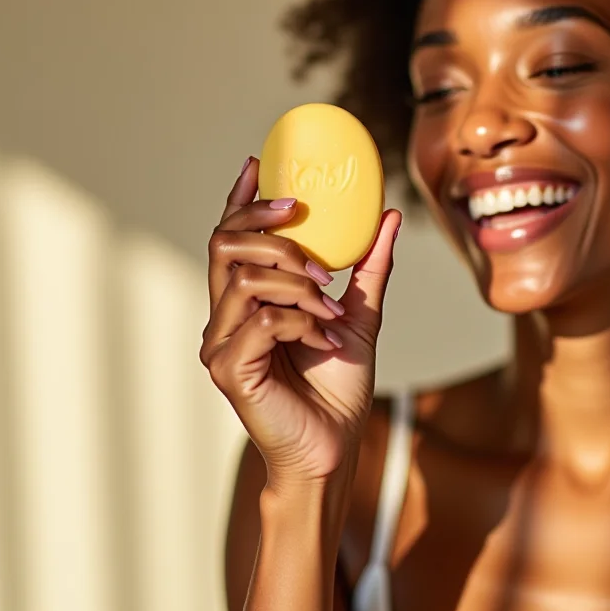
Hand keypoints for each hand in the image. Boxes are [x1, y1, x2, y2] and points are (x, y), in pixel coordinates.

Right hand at [201, 156, 401, 487]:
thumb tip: (388, 217)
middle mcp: (225, 317)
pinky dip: (301, 321)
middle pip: (225, 243)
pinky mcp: (229, 368)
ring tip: (331, 305)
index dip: (240, 198)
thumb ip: (368, 269)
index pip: (231, 238)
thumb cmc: (337, 389)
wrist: (335, 447)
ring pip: (247, 277)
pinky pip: (264, 320)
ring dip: (298, 282)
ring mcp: (221, 343)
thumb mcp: (360, 316)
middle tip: (308, 231)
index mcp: (247, 302)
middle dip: (271, 228)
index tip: (260, 163)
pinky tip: (324, 338)